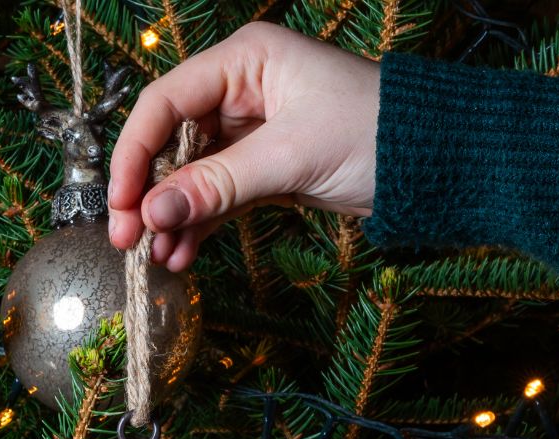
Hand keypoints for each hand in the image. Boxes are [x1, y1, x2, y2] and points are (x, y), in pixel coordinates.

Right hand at [108, 22, 379, 270]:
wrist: (439, 163)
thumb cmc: (377, 135)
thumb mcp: (291, 157)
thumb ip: (218, 185)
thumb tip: (154, 213)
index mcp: (245, 60)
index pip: (166, 104)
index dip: (134, 154)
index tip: (120, 204)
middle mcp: (242, 90)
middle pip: (171, 142)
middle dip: (148, 193)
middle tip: (127, 240)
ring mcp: (252, 133)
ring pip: (192, 176)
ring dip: (172, 217)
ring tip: (158, 258)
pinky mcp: (267, 169)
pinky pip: (219, 197)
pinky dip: (200, 225)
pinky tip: (183, 254)